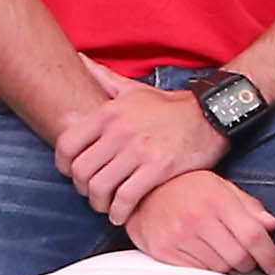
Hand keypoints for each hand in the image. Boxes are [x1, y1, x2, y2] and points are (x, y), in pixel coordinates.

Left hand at [56, 73, 224, 222]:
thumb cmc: (170, 106)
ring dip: (99, 204)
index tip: (73, 174)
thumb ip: (103, 77)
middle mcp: (120, 130)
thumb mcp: (134, 88)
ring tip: (107, 206)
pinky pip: (126, 198)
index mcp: (109, 112)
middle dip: (82, 189)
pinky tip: (122, 215)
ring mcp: (139, 150)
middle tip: (92, 194)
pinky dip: (119, 212)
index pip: (66, 145)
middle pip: (81, 171)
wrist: (211, 115)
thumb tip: (79, 59)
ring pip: (100, 187)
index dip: (63, 166)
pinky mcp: (158, 169)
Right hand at [122, 166, 274, 274]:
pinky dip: (207, 269)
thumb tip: (271, 225)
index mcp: (216, 198)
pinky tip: (203, 256)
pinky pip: (198, 272)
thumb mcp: (220, 187)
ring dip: (227, 267)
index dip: (270, 255)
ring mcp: (179, 236)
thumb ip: (248, 206)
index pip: (253, 235)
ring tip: (221, 253)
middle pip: (239, 257)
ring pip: (219, 268)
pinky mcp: (165, 252)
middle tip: (246, 258)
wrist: (142, 194)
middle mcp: (197, 217)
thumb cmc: (187, 189)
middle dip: (249, 263)